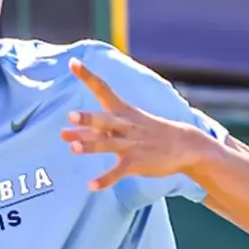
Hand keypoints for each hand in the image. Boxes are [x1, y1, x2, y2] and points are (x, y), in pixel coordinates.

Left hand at [61, 58, 214, 190]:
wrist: (185, 145)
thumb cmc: (147, 132)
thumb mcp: (123, 125)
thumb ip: (91, 130)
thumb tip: (63, 134)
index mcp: (122, 111)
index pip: (102, 89)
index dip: (87, 75)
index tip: (73, 62)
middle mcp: (125, 125)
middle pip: (105, 120)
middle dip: (89, 118)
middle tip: (70, 115)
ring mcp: (131, 144)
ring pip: (108, 144)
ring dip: (91, 145)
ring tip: (73, 148)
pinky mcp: (137, 163)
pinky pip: (118, 172)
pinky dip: (105, 180)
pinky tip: (91, 186)